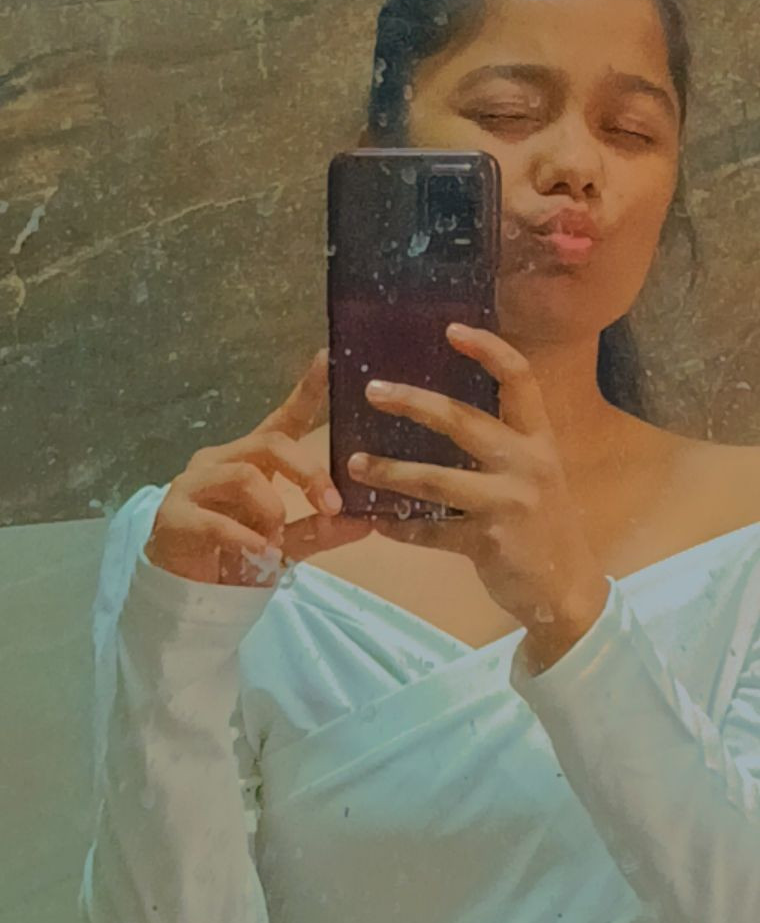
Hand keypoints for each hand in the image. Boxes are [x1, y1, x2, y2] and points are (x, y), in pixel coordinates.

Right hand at [145, 349, 354, 585]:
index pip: (281, 421)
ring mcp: (193, 485)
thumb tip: (366, 521)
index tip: (327, 359)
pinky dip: (245, 538)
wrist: (186, 598)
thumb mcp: (286, 545)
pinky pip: (216, 520)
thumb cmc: (233, 561)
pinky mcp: (175, 514)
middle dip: (307, 472)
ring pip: (244, 476)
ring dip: (271, 510)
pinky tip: (258, 553)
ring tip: (275, 541)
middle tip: (330, 505)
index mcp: (248, 461)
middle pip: (269, 444)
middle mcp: (219, 462)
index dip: (305, 391)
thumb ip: (320, 531)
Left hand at [345, 323, 610, 668]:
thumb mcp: (533, 477)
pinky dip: (400, 528)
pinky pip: (432, 532)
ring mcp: (509, 503)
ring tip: (353, 464)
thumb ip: (498, 448)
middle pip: (463, 420)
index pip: (520, 380)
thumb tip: (438, 415)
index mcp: (539, 441)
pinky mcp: (489, 542)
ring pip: (436, 480)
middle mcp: (527, 464)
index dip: (488, 350)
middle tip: (373, 391)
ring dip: (390, 472)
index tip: (451, 329)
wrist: (568, 592)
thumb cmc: (542, 527)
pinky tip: (375, 522)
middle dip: (414, 404)